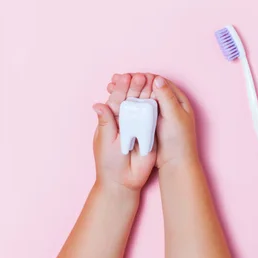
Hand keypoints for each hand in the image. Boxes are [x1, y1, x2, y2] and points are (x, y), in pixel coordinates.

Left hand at [92, 74, 156, 191]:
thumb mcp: (105, 140)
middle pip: (132, 99)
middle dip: (136, 87)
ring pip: (144, 105)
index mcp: (112, 118)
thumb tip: (97, 104)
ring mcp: (139, 124)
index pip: (117, 99)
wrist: (123, 180)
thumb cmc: (109, 161)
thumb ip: (105, 122)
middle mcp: (126, 118)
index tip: (126, 77)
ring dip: (147, 93)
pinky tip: (160, 95)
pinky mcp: (151, 131)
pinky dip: (156, 107)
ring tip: (151, 81)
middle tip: (141, 76)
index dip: (121, 88)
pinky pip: (154, 118)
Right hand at [105, 73, 198, 169]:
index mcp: (176, 99)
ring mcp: (156, 113)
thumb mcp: (174, 116)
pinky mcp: (148, 122)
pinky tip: (113, 102)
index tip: (126, 76)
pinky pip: (135, 109)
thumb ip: (166, 97)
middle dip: (129, 83)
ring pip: (139, 97)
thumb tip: (157, 78)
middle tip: (113, 79)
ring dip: (125, 92)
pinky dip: (125, 104)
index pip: (157, 82)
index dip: (141, 77)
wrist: (175, 163)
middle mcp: (166, 103)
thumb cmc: (179, 141)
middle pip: (146, 88)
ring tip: (110, 88)